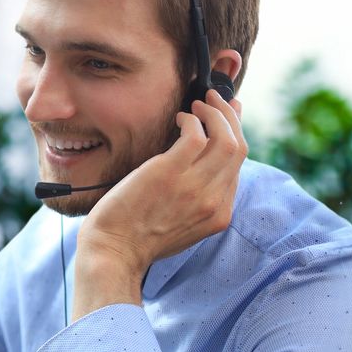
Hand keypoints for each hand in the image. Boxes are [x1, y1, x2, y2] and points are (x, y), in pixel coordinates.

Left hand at [73, 90, 245, 320]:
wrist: (113, 252)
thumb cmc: (136, 238)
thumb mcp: (181, 225)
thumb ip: (197, 200)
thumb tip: (199, 165)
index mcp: (219, 215)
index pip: (238, 167)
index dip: (236, 135)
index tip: (230, 118)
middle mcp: (213, 201)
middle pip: (238, 148)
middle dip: (231, 117)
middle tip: (216, 99)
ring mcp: (194, 187)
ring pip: (225, 138)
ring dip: (214, 113)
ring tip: (198, 103)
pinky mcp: (169, 173)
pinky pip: (195, 135)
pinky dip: (191, 119)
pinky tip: (179, 117)